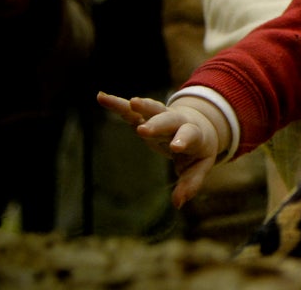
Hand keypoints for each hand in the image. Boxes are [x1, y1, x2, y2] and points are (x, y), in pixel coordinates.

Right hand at [96, 91, 219, 206]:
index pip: (189, 135)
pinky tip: (101, 97)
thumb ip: (190, 183)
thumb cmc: (198, 150)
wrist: (199, 124)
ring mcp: (161, 116)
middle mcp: (177, 121)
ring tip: (131, 102)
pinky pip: (130, 109)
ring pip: (151, 108)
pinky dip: (116, 103)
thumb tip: (178, 203)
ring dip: (140, 106)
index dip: (183, 140)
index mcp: (193, 134)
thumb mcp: (199, 166)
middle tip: (144, 130)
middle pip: (168, 120)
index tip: (175, 147)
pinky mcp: (145, 115)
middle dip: (156, 124)